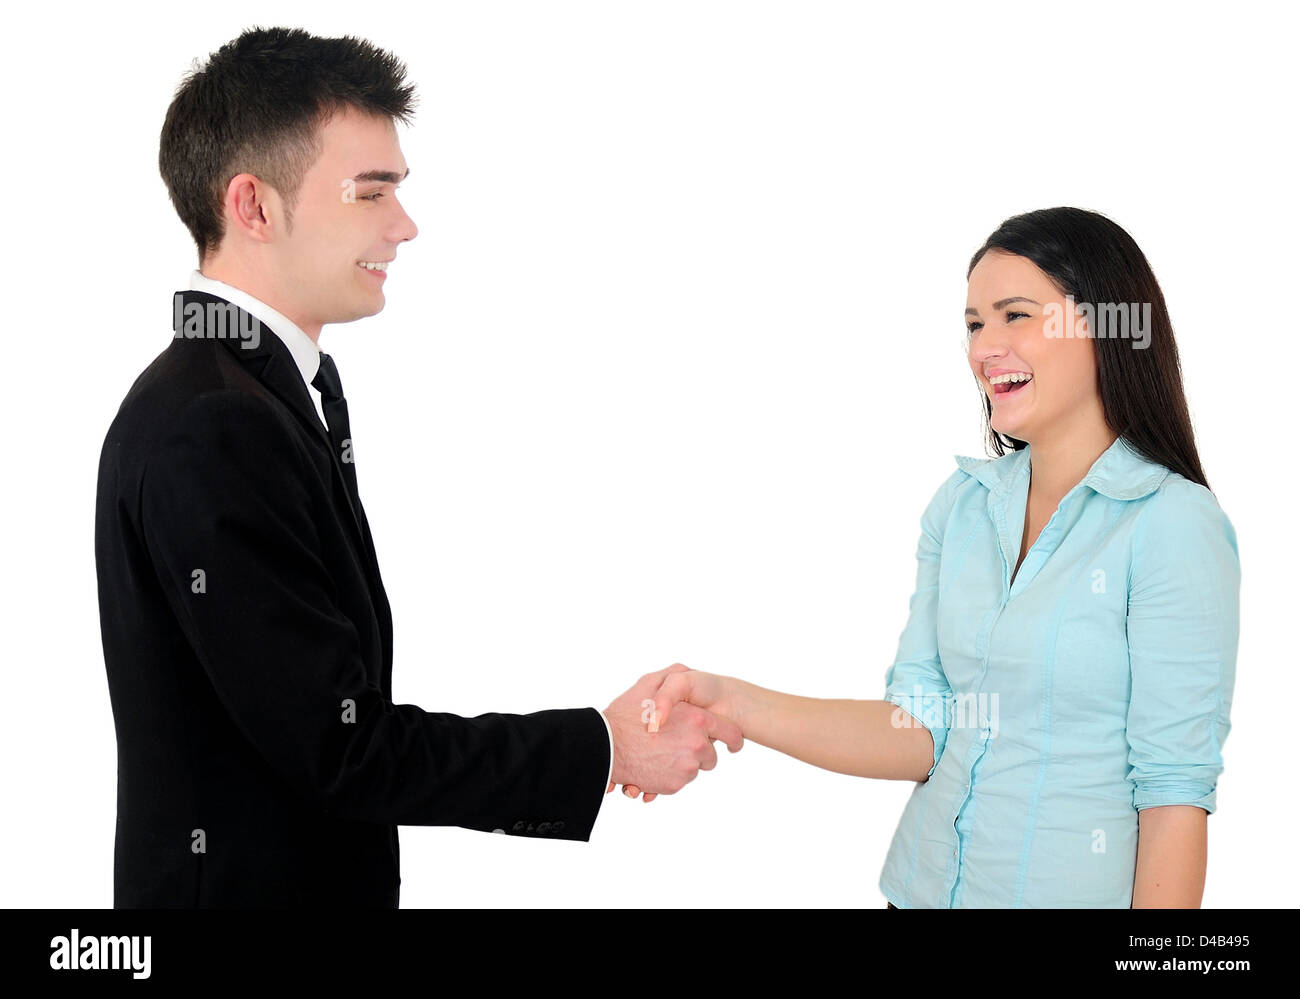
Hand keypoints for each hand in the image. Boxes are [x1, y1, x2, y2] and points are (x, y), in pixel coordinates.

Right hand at [603, 664, 742, 802]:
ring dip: (681, 764)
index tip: (733, 744)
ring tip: (658, 754)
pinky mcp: (674, 785)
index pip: (731, 733)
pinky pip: (678, 782)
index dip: (733, 739)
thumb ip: (674, 675)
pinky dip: (667, 777)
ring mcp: (687, 767)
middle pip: (711, 756)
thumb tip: (688, 673)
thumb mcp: (649, 683)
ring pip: (693, 769)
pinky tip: (651, 765)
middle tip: (676, 745)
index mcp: (697, 719)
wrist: (605, 746)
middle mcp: (697, 744)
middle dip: (698, 752)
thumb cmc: (625, 715)